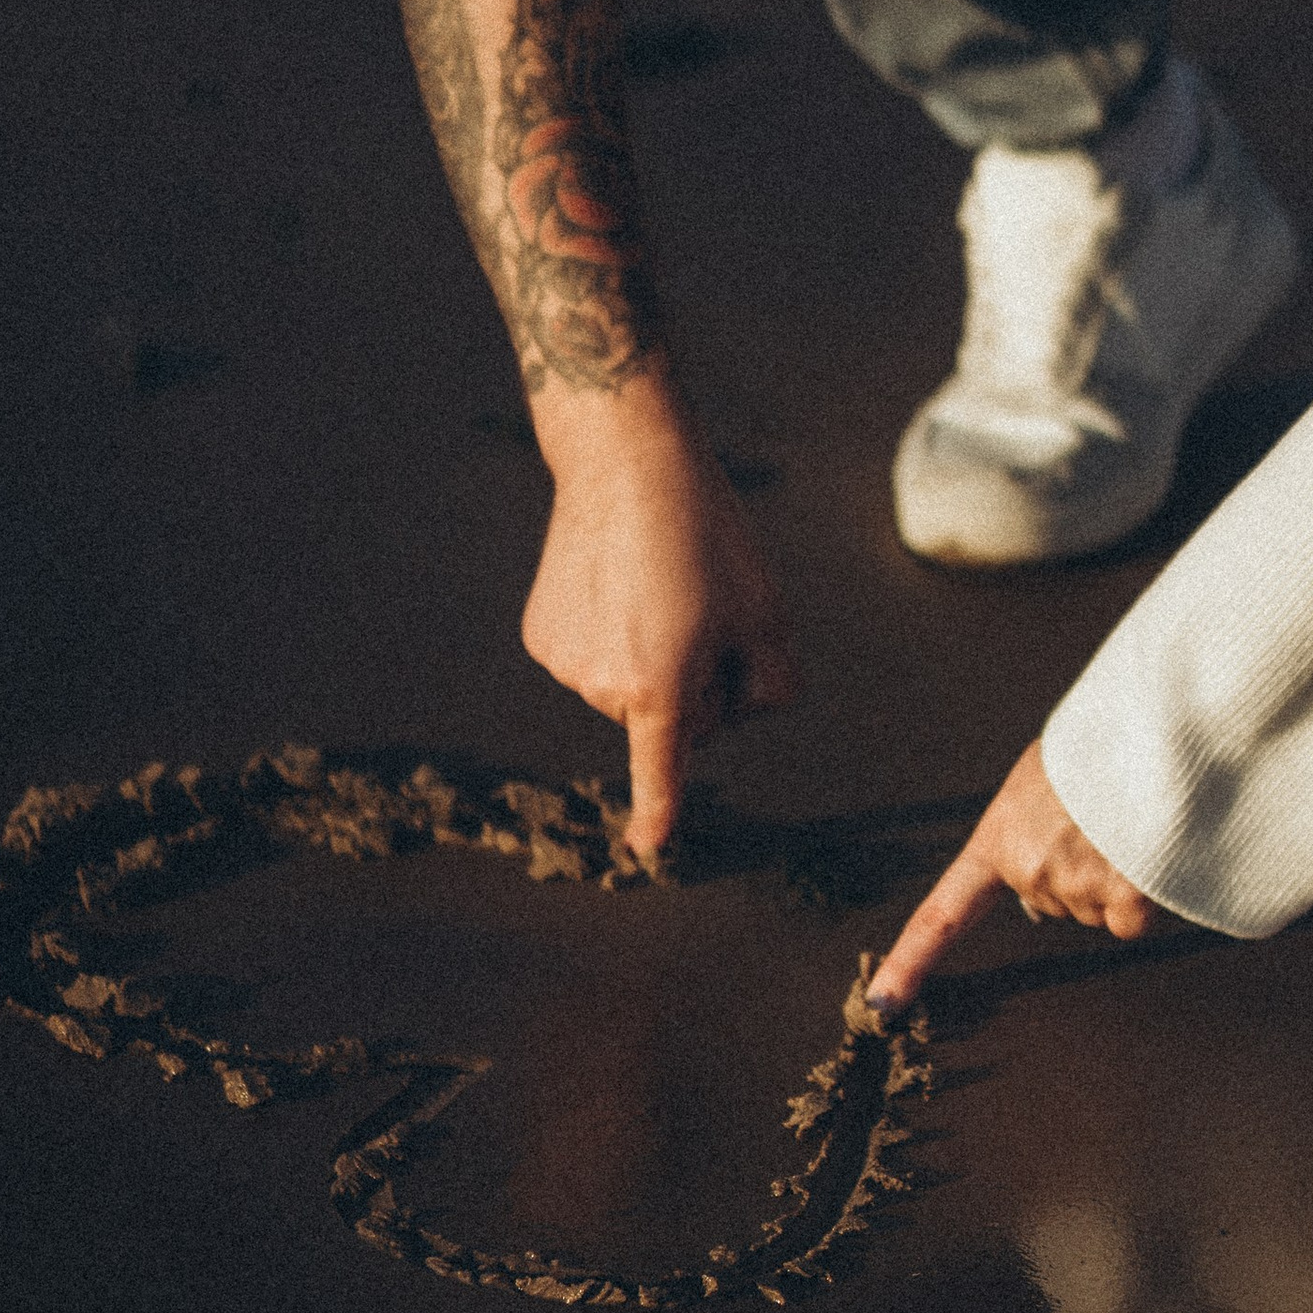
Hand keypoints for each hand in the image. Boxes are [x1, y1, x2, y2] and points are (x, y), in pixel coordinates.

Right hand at [520, 390, 798, 858]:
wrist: (624, 462)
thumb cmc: (709, 537)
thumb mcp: (769, 614)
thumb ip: (771, 688)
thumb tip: (735, 714)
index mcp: (662, 689)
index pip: (664, 771)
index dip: (658, 815)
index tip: (649, 850)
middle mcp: (603, 688)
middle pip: (669, 714)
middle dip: (694, 677)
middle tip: (701, 603)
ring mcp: (565, 663)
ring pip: (629, 685)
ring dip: (653, 650)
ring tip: (659, 580)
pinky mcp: (541, 635)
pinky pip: (593, 656)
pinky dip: (612, 629)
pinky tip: (620, 580)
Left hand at [866, 739, 1162, 1007]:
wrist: (1154, 727)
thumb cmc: (1101, 744)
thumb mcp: (1041, 777)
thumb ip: (1028, 832)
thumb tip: (1034, 902)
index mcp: (1000, 837)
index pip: (944, 913)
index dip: (911, 962)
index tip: (883, 1002)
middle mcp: (1028, 871)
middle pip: (1055, 903)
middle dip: (1080, 869)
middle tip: (1103, 818)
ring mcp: (1074, 886)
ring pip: (1098, 911)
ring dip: (1116, 875)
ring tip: (1128, 823)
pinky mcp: (1123, 898)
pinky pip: (1132, 922)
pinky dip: (1146, 898)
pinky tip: (1149, 851)